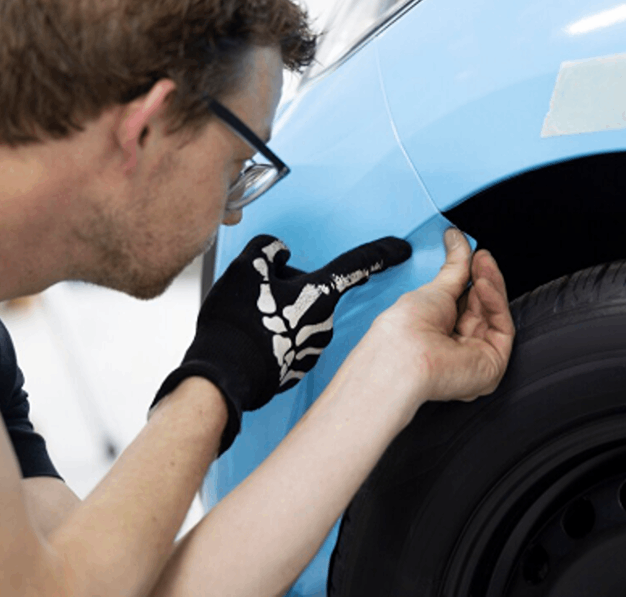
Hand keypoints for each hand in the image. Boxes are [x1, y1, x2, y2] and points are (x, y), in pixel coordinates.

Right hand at [153, 234, 411, 451]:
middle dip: (292, 289)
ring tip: (249, 320)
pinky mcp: (298, 366)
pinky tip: (252, 339)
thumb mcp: (247, 268)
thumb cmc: (237, 323)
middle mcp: (325, 322)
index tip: (402, 249)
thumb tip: (279, 252)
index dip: (382, 253)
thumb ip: (268, 249)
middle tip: (259, 295)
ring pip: (301, 316)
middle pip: (315, 292)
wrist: (223, 376)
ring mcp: (313, 348)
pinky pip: (290, 340)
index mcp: (319, 293)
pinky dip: (275, 336)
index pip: (358, 265)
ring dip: (282, 313)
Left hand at [368, 228, 514, 404]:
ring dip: (490, 285)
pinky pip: (502, 328)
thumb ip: (454, 267)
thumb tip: (457, 238)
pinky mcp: (492, 364)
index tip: (472, 255)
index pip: (463, 304)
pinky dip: (496, 302)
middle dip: (482, 278)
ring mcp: (475, 356)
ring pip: (494, 315)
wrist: (405, 354)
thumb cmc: (406, 329)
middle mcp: (457, 348)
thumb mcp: (433, 289)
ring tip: (482, 263)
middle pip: (481, 308)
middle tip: (480, 256)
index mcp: (438, 334)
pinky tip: (484, 283)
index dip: (470, 279)